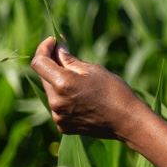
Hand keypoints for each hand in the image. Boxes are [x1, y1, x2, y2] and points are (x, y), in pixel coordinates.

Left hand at [31, 37, 147, 140]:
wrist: (127, 121)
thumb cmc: (115, 91)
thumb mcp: (94, 69)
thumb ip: (69, 59)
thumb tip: (57, 48)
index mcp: (62, 83)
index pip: (39, 62)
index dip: (43, 49)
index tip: (53, 41)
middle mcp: (55, 101)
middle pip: (44, 77)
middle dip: (53, 65)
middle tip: (69, 58)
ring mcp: (57, 116)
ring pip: (51, 92)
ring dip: (59, 83)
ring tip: (82, 84)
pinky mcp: (62, 126)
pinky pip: (57, 107)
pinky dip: (64, 99)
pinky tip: (83, 99)